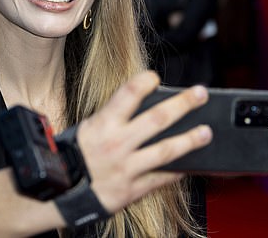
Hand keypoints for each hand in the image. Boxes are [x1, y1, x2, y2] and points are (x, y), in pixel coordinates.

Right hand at [75, 70, 210, 212]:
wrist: (61, 191)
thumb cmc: (74, 156)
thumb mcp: (87, 129)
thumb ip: (112, 117)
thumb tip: (139, 104)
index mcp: (103, 124)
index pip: (127, 94)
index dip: (144, 82)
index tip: (155, 76)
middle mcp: (117, 143)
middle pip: (156, 119)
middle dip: (182, 104)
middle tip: (200, 94)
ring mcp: (127, 167)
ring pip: (165, 150)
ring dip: (189, 140)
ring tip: (206, 132)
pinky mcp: (132, 189)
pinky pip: (161, 179)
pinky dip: (178, 171)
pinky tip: (191, 163)